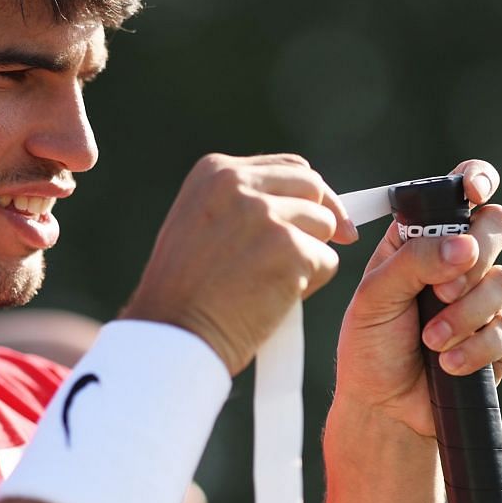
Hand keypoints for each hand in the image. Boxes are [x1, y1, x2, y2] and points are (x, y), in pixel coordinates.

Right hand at [121, 153, 356, 374]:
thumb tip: (310, 207)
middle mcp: (240, 184)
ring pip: (325, 225)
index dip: (308, 195)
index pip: (289, 167)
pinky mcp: (290, 249)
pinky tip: (276, 300)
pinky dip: (311, 284)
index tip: (319, 214)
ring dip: (310, 256)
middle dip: (323, 217)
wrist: (174, 335)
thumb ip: (243, 206)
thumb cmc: (183, 294)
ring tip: (272, 283)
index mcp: (215, 172)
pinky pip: (327, 261)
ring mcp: (266, 215)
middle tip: (321, 247)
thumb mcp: (200, 226)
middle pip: (313, 188)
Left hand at [333, 160, 501, 439]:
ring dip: (466, 314)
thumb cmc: (370, 347)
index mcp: (423, 238)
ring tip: (432, 341)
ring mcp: (482, 299)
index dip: (476, 179)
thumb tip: (464, 247)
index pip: (460, 191)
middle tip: (440, 292)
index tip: (473, 192)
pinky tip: (448, 363)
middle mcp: (458, 261)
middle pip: (497, 226)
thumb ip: (414, 262)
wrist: (384, 410)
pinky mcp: (499, 338)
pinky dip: (476, 348)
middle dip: (474, 258)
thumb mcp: (374, 298)